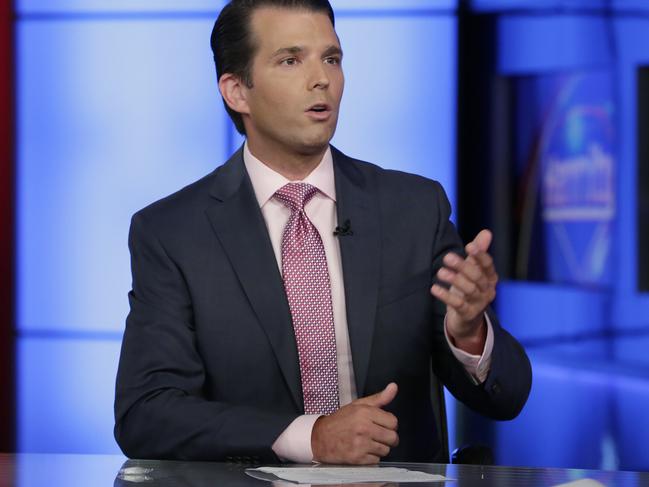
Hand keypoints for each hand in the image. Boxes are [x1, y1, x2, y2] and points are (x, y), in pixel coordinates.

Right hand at [311, 383, 398, 464]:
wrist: (320, 438)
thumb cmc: (340, 421)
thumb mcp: (358, 405)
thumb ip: (379, 398)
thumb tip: (394, 387)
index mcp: (365, 412)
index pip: (393, 422)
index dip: (389, 424)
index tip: (382, 425)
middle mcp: (364, 428)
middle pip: (392, 437)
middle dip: (388, 438)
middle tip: (377, 435)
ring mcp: (361, 444)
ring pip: (386, 450)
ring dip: (379, 448)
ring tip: (368, 443)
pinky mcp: (357, 458)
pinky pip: (376, 461)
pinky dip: (371, 458)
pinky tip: (362, 450)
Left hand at [430, 229, 497, 352]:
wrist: (467, 320)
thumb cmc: (469, 289)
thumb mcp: (473, 270)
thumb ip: (478, 252)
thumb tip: (487, 232)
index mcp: (490, 278)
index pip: (487, 264)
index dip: (480, 255)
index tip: (469, 246)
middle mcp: (487, 290)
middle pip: (477, 276)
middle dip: (463, 266)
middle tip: (447, 257)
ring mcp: (479, 303)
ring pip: (469, 290)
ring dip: (454, 280)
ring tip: (440, 272)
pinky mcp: (468, 314)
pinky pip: (458, 304)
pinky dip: (446, 296)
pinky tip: (434, 288)